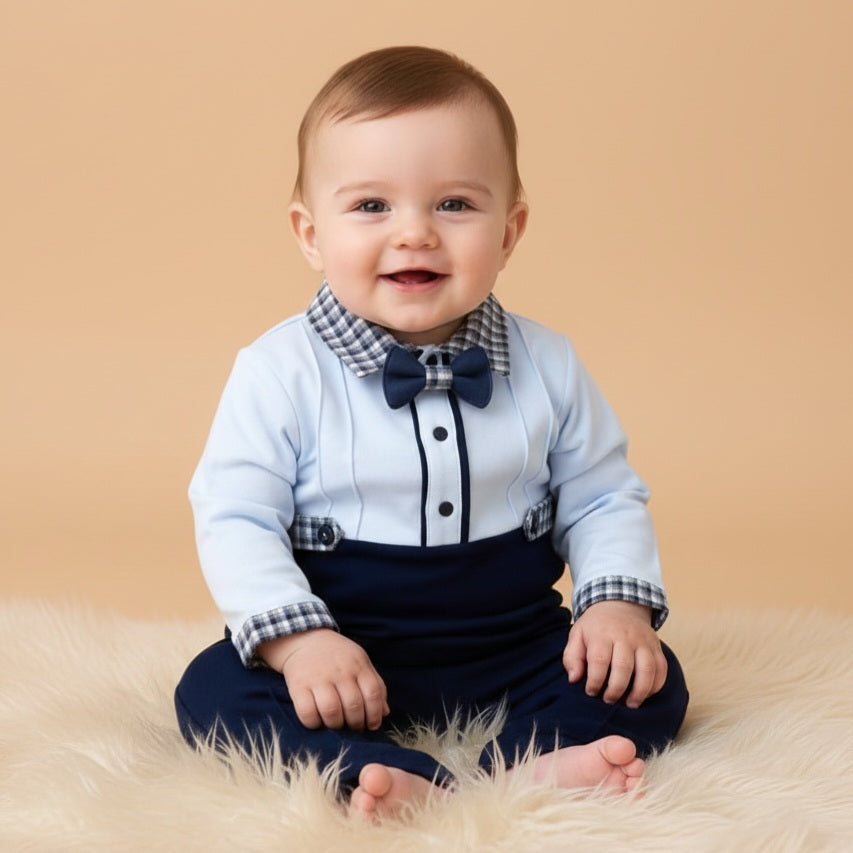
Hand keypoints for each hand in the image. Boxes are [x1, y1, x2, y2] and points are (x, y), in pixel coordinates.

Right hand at [258, 629, 389, 730]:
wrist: (305, 639)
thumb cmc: (338, 656)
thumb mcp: (360, 662)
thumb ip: (375, 685)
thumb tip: (385, 713)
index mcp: (358, 665)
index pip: (373, 693)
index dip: (375, 714)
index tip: (371, 725)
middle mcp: (340, 671)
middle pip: (353, 705)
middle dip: (356, 724)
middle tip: (353, 727)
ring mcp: (318, 678)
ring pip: (332, 711)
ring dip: (336, 725)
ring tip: (336, 725)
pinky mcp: (298, 686)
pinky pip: (307, 712)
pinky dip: (314, 723)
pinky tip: (317, 721)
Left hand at [562, 600, 666, 708]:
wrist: (619, 604)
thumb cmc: (596, 626)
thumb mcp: (577, 635)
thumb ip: (572, 657)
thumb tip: (574, 679)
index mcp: (602, 633)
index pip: (599, 661)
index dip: (595, 681)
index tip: (591, 691)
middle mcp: (625, 636)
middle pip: (624, 667)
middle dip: (616, 689)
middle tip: (608, 700)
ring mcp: (643, 641)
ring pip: (647, 669)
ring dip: (639, 691)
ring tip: (630, 704)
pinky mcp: (656, 646)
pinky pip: (662, 669)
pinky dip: (655, 685)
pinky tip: (644, 694)